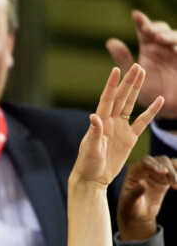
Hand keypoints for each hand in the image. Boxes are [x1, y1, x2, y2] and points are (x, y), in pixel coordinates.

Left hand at [72, 64, 163, 186]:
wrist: (93, 179)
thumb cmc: (87, 164)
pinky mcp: (129, 138)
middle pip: (120, 98)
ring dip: (136, 91)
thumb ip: (94, 133)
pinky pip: (142, 122)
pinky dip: (150, 112)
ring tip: (143, 74)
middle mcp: (110, 122)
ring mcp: (120, 129)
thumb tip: (94, 116)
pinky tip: (158, 101)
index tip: (116, 69)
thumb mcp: (90, 149)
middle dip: (128, 82)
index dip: (111, 84)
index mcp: (100, 122)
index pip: (106, 99)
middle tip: (137, 66)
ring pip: (130, 105)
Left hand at [106, 10, 176, 116]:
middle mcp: (162, 46)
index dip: (141, 21)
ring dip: (168, 36)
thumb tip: (110, 41)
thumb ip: (123, 58)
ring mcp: (175, 51)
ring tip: (161, 40)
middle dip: (156, 28)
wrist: (165, 106)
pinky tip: (175, 51)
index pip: (144, 30)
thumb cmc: (147, 90)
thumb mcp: (132, 75)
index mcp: (148, 46)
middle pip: (160, 29)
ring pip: (174, 36)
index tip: (135, 15)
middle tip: (149, 32)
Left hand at [117, 155, 176, 240]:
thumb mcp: (130, 201)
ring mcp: (157, 172)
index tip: (164, 172)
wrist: (137, 215)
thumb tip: (143, 182)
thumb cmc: (130, 207)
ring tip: (176, 186)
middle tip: (174, 184)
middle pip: (162, 160)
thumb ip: (136, 192)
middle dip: (169, 170)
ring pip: (171, 164)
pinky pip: (176, 171)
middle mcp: (146, 168)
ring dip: (176, 173)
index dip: (155, 164)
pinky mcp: (165, 179)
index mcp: (134, 170)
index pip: (146, 161)